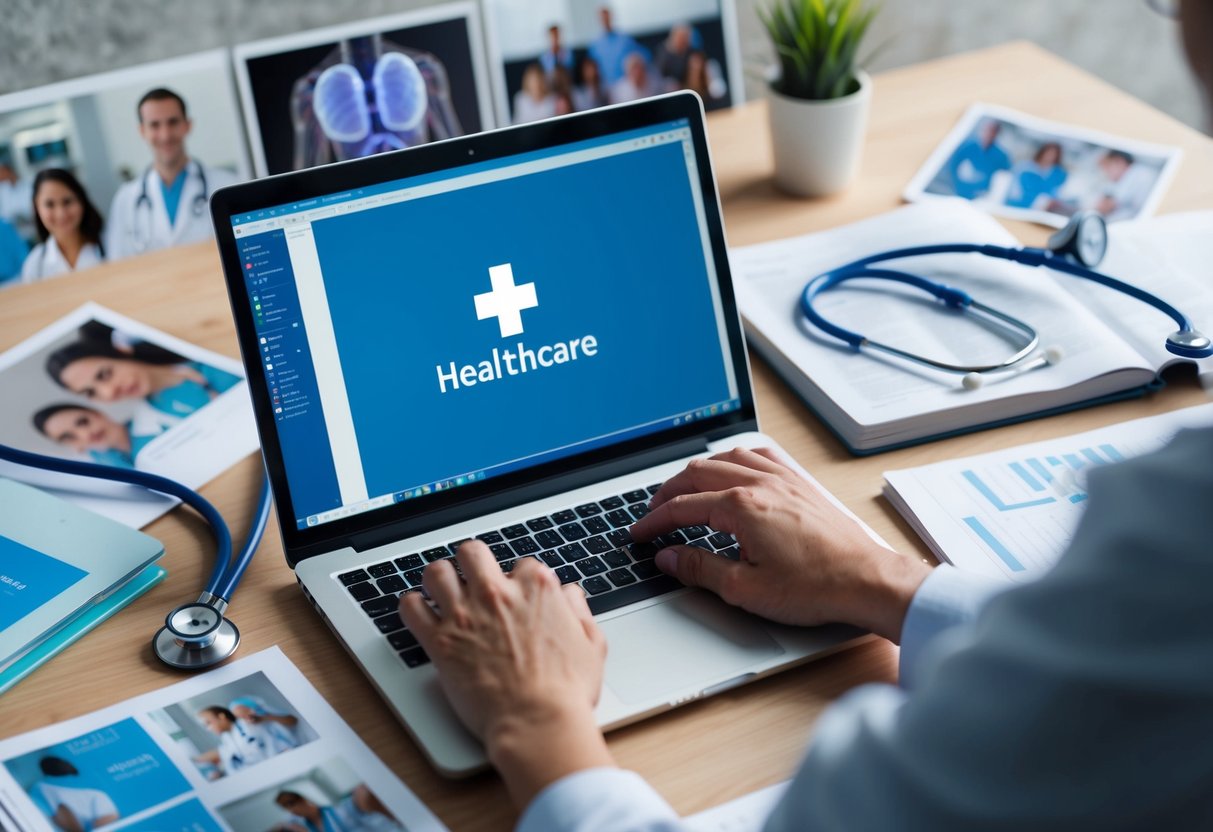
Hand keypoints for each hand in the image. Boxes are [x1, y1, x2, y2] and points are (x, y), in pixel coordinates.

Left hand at [400, 543, 613, 805]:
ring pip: (437, 572)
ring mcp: (466, 614)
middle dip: (472, 563)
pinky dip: (412, 607)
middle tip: (472, 580)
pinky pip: (411, 608)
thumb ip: (579, 611)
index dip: (519, 581)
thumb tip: (570, 594)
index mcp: (537, 588)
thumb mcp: (591, 644)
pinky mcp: (440, 640)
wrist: (536, 721)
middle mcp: (498, 593)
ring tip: (441, 591)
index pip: (522, 565)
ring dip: (439, 580)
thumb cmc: (566, 691)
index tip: (516, 597)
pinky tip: (419, 613)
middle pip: (473, 553)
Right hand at [630, 448, 930, 641]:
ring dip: (698, 471)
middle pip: (697, 474)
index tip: (640, 534)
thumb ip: (700, 568)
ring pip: (726, 457)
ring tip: (684, 490)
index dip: (654, 522)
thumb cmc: (815, 587)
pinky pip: (760, 454)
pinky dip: (736, 457)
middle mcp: (760, 483)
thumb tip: (669, 557)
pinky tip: (733, 467)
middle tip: (654, 513)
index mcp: (741, 507)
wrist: (866, 580)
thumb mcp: (746, 589)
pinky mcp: (800, 483)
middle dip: (668, 493)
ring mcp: (782, 478)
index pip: (682, 508)